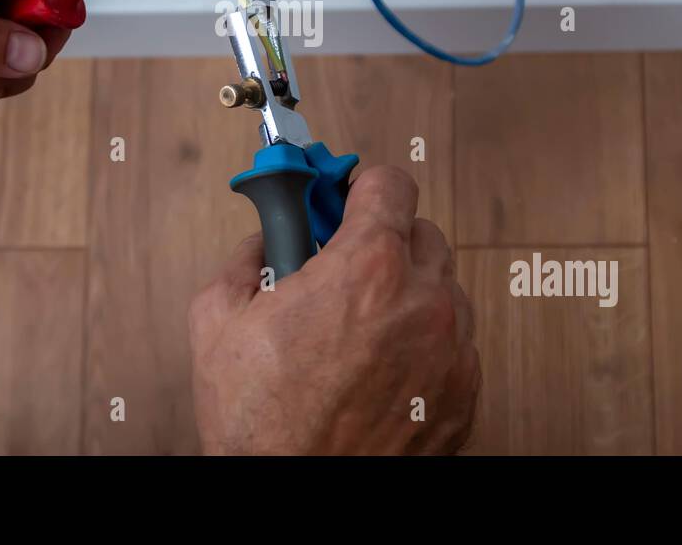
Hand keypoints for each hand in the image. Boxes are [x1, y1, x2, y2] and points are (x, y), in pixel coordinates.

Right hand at [189, 166, 479, 453]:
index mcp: (367, 270)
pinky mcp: (464, 396)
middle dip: (382, 241)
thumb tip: (263, 240)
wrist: (296, 497)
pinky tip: (379, 367)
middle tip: (341, 263)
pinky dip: (422, 346)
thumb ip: (245, 258)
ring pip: (443, 291)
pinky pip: (453, 346)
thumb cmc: (261, 426)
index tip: (344, 195)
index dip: (360, 185)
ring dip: (406, 294)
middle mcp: (423, 303)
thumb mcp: (217, 320)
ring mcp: (451, 352)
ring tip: (356, 328)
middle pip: (422, 234)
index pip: (390, 184)